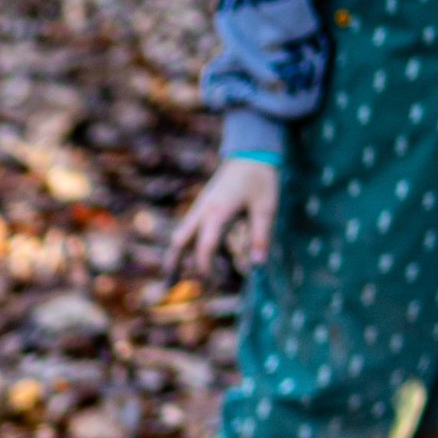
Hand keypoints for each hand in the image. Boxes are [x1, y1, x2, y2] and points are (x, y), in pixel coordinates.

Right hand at [166, 157, 279, 280]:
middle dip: (175, 264)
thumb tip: (258, 266)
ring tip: (171, 276)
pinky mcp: (202, 206)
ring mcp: (199, 208)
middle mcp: (203, 212)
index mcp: (217, 213)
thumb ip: (260, 237)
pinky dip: (183, 245)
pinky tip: (186, 256)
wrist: (250, 152)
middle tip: (171, 285)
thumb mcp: (266, 208)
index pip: (204, 247)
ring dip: (175, 255)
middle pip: (180, 242)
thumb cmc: (260, 179)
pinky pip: (187, 229)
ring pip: (179, 235)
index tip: (210, 284)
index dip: (205, 268)